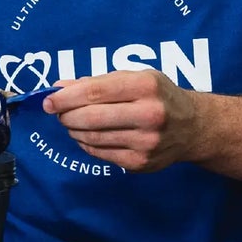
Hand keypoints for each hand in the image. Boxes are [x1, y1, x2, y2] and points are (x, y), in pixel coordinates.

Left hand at [43, 70, 200, 172]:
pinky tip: (86, 135)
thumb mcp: (134, 78)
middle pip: (91, 117)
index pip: (95, 91)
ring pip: (93, 137)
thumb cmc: (159, 96)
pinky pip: (101, 153)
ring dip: (74, 129)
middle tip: (57, 112)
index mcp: (146, 86)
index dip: (66, 97)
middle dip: (66, 115)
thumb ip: (97, 82)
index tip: (48, 99)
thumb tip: (59, 87)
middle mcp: (150, 114)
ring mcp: (146, 142)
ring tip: (71, 121)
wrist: (193, 127)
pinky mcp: (141, 162)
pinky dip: (86, 144)